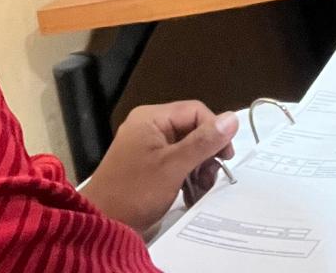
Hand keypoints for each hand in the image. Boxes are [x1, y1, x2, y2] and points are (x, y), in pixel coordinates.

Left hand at [81, 101, 238, 234]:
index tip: (225, 157)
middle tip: (210, 178)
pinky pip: (176, 163)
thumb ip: (203, 142)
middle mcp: (150, 127)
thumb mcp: (173, 166)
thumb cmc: (135, 192)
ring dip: (199, 168)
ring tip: (201, 189)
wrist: (102, 225)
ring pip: (187, 148)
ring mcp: (148, 147)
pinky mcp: (149, 167)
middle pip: (192, 129)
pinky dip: (187, 177)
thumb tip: (233, 118)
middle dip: (206, 154)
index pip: (195, 111)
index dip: (214, 131)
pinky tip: (191, 194)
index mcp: (151, 117)